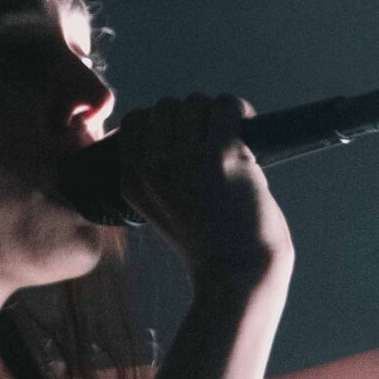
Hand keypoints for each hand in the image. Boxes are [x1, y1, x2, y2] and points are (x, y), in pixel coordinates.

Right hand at [113, 93, 292, 288]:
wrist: (237, 277)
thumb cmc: (208, 247)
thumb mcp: (160, 213)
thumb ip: (155, 174)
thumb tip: (172, 123)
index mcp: (132, 183)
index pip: (135, 121)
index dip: (162, 123)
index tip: (182, 140)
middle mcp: (153, 168)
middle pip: (167, 105)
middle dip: (191, 116)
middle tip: (211, 143)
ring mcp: (187, 160)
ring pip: (196, 102)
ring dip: (215, 114)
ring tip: (230, 140)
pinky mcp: (223, 154)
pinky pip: (226, 105)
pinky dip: (240, 112)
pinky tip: (246, 130)